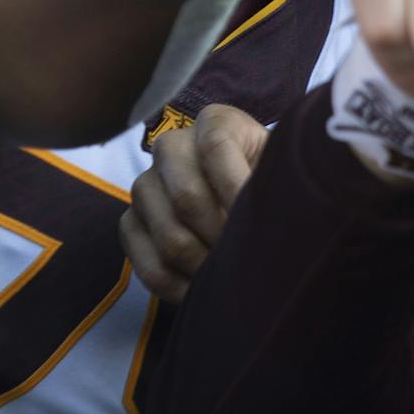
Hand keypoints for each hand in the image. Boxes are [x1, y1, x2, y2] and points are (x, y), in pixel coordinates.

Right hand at [118, 104, 270, 302]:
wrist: (247, 199)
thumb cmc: (273, 183)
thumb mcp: (283, 170)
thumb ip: (282, 181)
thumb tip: (277, 216)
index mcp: (215, 122)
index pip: (216, 148)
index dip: (237, 189)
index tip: (265, 225)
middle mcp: (171, 146)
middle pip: (187, 197)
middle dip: (223, 237)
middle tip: (251, 260)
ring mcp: (145, 185)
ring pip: (169, 235)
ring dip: (205, 265)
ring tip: (234, 277)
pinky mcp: (130, 223)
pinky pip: (147, 262)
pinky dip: (179, 286)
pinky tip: (205, 291)